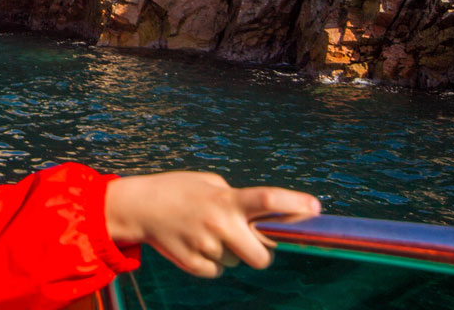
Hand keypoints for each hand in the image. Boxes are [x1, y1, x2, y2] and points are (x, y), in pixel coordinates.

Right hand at [104, 171, 320, 277]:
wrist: (138, 207)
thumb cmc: (177, 190)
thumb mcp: (209, 183)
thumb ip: (236, 200)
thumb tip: (263, 222)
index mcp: (226, 199)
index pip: (267, 200)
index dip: (294, 203)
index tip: (315, 207)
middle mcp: (219, 224)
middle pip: (262, 257)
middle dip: (259, 252)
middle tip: (246, 238)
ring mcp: (205, 246)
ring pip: (237, 263)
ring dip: (229, 252)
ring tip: (205, 232)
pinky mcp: (192, 264)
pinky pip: (217, 270)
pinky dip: (211, 261)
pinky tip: (194, 243)